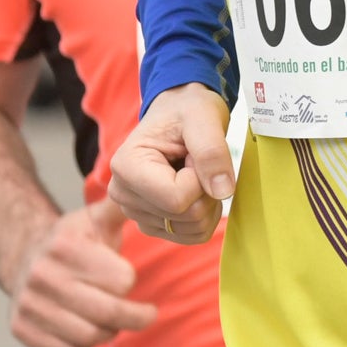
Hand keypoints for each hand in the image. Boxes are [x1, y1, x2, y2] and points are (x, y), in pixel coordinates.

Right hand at [10, 201, 159, 346]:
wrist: (23, 256)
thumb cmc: (74, 241)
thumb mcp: (97, 218)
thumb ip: (124, 207)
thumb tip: (152, 191)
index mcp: (66, 246)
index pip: (123, 281)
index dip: (129, 280)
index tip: (126, 277)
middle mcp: (42, 275)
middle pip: (109, 313)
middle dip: (136, 316)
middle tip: (146, 314)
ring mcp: (28, 304)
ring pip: (90, 336)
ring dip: (108, 331)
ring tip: (110, 319)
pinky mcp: (20, 329)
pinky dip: (81, 346)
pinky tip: (83, 328)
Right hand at [113, 85, 235, 245]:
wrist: (180, 113)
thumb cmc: (188, 111)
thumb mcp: (204, 119)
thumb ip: (212, 152)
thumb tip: (222, 191)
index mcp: (126, 167)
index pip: (176, 199)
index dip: (199, 179)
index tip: (193, 155)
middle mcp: (123, 194)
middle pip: (185, 216)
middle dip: (205, 190)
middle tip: (196, 161)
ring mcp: (136, 213)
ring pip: (191, 230)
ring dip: (207, 203)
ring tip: (195, 172)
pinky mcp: (152, 224)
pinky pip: (192, 236)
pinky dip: (205, 215)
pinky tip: (196, 189)